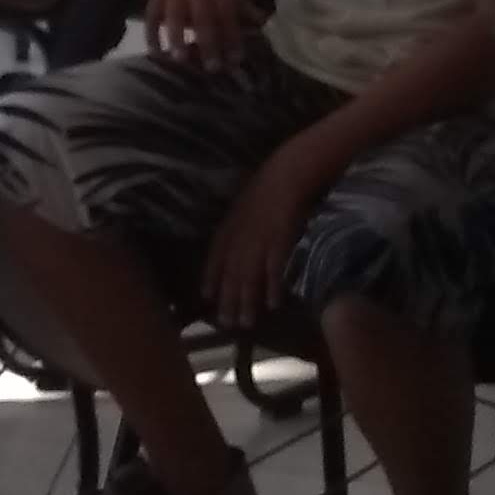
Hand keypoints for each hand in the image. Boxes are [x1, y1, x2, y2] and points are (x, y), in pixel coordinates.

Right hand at [148, 0, 256, 63]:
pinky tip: (154, 52)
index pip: (229, 17)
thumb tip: (260, 23)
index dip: (233, 38)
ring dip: (177, 38)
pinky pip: (152, 14)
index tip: (237, 60)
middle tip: (212, 68)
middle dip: (208, 44)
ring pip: (175, 17)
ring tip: (179, 60)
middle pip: (204, 20)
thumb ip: (242, 1)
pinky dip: (151, 33)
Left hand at [204, 157, 313, 332]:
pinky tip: (272, 303)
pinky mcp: (280, 239)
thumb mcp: (244, 204)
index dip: (210, 277)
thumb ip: (237, 224)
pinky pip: (274, 267)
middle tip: (227, 323)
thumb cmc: (268, 185)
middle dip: (227, 299)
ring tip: (245, 322)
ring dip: (247, 301)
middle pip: (231, 273)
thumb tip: (234, 244)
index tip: (205, 296)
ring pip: (249, 276)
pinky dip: (272, 286)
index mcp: (229, 226)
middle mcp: (240, 237)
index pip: (214, 256)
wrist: (289, 171)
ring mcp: (259, 239)